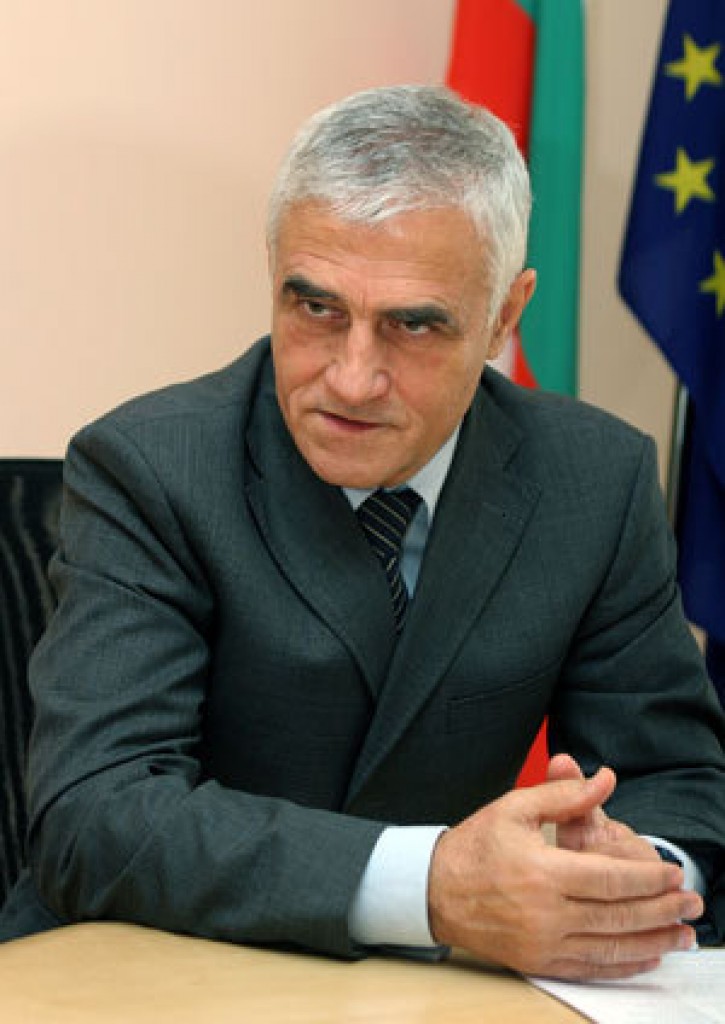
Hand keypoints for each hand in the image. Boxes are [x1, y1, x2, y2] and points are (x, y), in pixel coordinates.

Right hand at [427, 768, 702, 980]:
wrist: (435, 890)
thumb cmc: (475, 845)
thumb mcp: (515, 807)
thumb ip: (564, 794)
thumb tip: (605, 780)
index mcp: (540, 871)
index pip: (609, 879)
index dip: (648, 878)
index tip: (673, 873)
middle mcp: (544, 913)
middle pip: (617, 916)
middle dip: (662, 910)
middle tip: (693, 903)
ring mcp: (541, 942)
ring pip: (610, 947)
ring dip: (653, 941)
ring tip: (683, 933)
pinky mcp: (538, 961)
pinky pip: (591, 968)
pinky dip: (624, 964)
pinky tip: (646, 955)